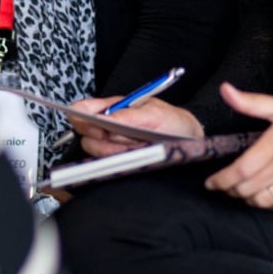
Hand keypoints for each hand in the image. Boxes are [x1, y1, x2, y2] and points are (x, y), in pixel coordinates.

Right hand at [67, 96, 203, 157]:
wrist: (190, 143)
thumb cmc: (173, 123)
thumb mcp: (154, 114)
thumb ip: (126, 116)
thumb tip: (101, 118)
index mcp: (114, 109)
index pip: (84, 109)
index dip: (81, 116)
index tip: (91, 123)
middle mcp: (109, 126)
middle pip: (86, 133)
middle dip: (103, 137)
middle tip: (124, 137)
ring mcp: (112, 145)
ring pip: (95, 150)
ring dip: (114, 150)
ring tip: (135, 146)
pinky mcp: (117, 162)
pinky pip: (106, 165)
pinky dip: (119, 161)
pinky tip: (133, 157)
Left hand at [203, 82, 272, 209]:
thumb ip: (251, 102)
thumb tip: (226, 90)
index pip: (241, 171)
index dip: (221, 180)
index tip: (211, 182)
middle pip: (248, 189)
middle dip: (230, 190)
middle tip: (223, 184)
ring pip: (263, 201)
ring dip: (246, 198)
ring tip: (240, 189)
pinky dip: (267, 203)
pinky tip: (262, 195)